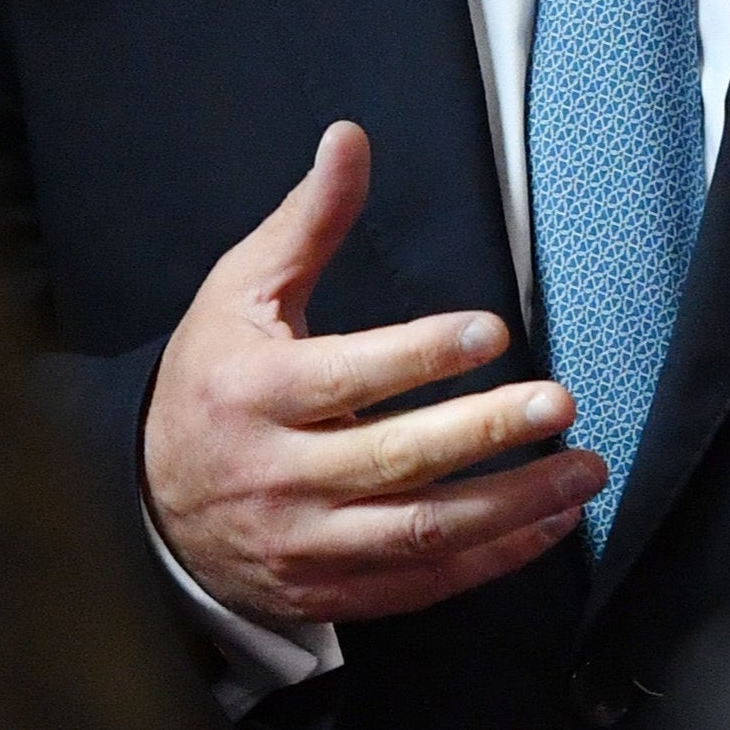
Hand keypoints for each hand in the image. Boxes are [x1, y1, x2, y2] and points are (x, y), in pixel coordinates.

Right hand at [144, 121, 609, 629]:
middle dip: (486, 432)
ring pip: (421, 532)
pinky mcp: (329, 591)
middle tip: (559, 402)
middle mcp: (280, 476)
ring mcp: (306, 544)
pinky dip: (492, 560)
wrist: (149, 502)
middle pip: (398, 459)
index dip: (423, 354)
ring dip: (513, 506)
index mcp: (255, 393)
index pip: (350, 374)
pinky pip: (422, 585)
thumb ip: (308, 220)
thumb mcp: (241, 290)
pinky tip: (548, 524)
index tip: (494, 331)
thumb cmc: (211, 379)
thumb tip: (351, 138)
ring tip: (581, 469)